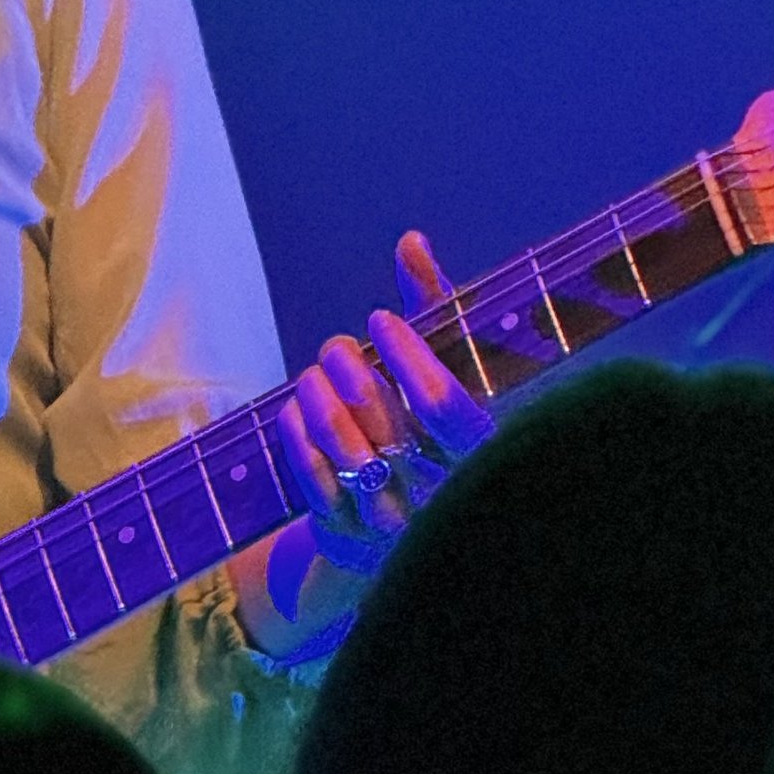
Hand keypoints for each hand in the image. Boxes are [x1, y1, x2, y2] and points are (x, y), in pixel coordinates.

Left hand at [276, 230, 496, 577]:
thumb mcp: (441, 364)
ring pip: (341, 445)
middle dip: (351, 369)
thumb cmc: (426, 420)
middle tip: (337, 347)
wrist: (402, 516)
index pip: (444, 407)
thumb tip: (410, 241)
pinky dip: (296, 431)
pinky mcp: (347, 532)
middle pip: (385, 422)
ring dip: (318, 395)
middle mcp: (438, 492)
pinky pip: (310, 473)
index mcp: (477, 452)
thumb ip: (431, 306)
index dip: (407, 357)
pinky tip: (296, 408)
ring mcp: (391, 518)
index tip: (379, 320)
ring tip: (315, 373)